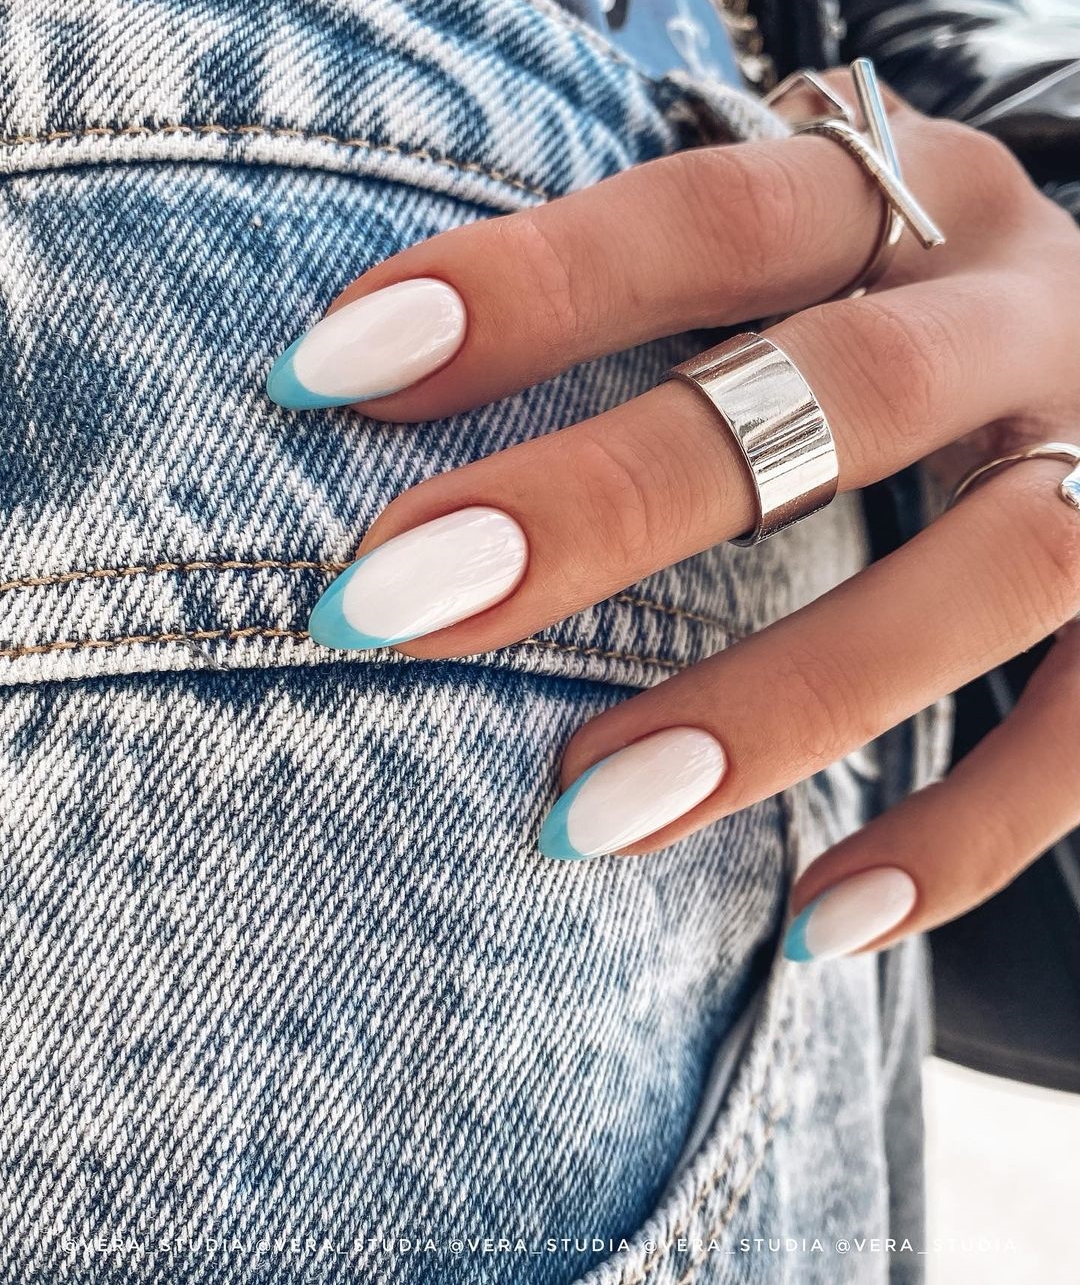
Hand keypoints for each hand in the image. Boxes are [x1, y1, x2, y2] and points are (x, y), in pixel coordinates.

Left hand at [267, 79, 1079, 962]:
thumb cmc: (902, 311)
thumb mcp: (816, 260)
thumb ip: (668, 300)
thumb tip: (391, 387)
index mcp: (920, 201)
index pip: (713, 222)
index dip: (523, 287)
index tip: (325, 373)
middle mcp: (1028, 315)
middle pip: (835, 395)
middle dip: (605, 506)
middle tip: (389, 606)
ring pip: (983, 580)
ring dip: (772, 706)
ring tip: (579, 815)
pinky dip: (959, 840)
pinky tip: (818, 923)